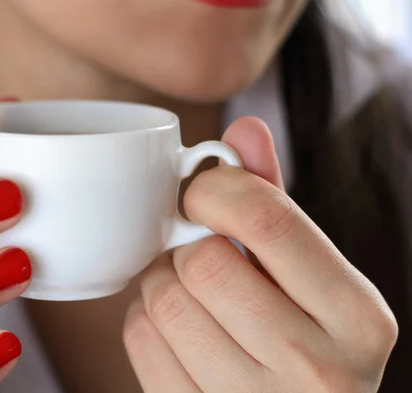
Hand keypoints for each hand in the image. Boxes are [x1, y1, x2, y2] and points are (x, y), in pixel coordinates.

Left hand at [123, 117, 397, 391]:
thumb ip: (277, 202)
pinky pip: (140, 339)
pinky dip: (143, 318)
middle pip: (205, 262)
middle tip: (196, 251)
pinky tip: (174, 325)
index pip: (268, 220)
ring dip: (160, 280)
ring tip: (187, 289)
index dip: (216, 190)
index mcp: (357, 318)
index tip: (200, 193)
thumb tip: (243, 130)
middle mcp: (315, 368)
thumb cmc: (306, 338)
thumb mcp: (314, 275)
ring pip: (165, 300)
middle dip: (187, 245)